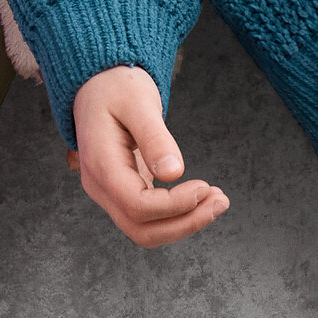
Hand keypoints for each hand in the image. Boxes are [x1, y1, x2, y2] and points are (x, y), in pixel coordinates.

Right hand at [68, 66, 228, 248]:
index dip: (174, 205)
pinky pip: (148, 219)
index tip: (204, 187)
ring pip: (144, 231)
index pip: (137, 205)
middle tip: (220, 202)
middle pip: (140, 229)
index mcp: (100, 165)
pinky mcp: (122, 192)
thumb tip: (174, 173)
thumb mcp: (138, 102)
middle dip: (184, 223)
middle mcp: (100, 186)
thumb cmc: (116, 88)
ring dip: (183, 224)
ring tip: (217, 201)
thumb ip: (154, 138)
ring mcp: (109, 193)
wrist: (97, 86)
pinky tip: (201, 198)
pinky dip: (176, 215)